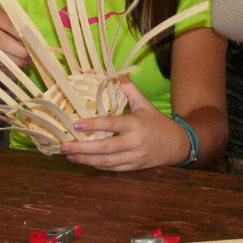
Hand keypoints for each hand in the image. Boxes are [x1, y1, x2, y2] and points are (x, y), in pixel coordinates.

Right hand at [0, 4, 29, 68]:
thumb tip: (31, 39)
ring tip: (25, 62)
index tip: (34, 43)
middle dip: (20, 51)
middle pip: (4, 42)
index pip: (11, 25)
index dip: (24, 36)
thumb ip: (10, 25)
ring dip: (15, 61)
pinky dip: (5, 65)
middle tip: (30, 56)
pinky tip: (13, 65)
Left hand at [60, 79, 187, 170]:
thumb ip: (130, 90)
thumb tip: (118, 74)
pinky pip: (113, 168)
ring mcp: (134, 157)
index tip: (76, 124)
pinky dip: (98, 166)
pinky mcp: (134, 167)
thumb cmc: (157, 122)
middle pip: (105, 148)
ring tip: (69, 155)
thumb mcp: (145, 104)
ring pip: (107, 161)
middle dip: (83, 148)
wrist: (177, 145)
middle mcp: (135, 142)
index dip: (94, 125)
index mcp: (136, 124)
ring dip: (87, 160)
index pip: (112, 124)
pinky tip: (85, 162)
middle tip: (65, 145)